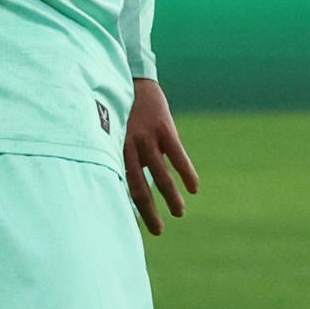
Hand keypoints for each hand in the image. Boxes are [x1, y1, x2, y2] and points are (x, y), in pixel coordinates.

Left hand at [122, 78, 198, 236]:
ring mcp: (147, 137)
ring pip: (160, 175)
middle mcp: (128, 147)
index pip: (121, 186)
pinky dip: (187, 173)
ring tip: (179, 212)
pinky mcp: (164, 128)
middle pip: (139, 187)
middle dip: (148, 212)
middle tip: (158, 230)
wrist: (132, 78)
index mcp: (114, 151)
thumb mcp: (114, 134)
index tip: (134, 227)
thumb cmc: (121, 111)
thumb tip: (127, 186)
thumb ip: (122, 157)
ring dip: (171, 196)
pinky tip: (194, 188)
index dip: (129, 208)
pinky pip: (178, 155)